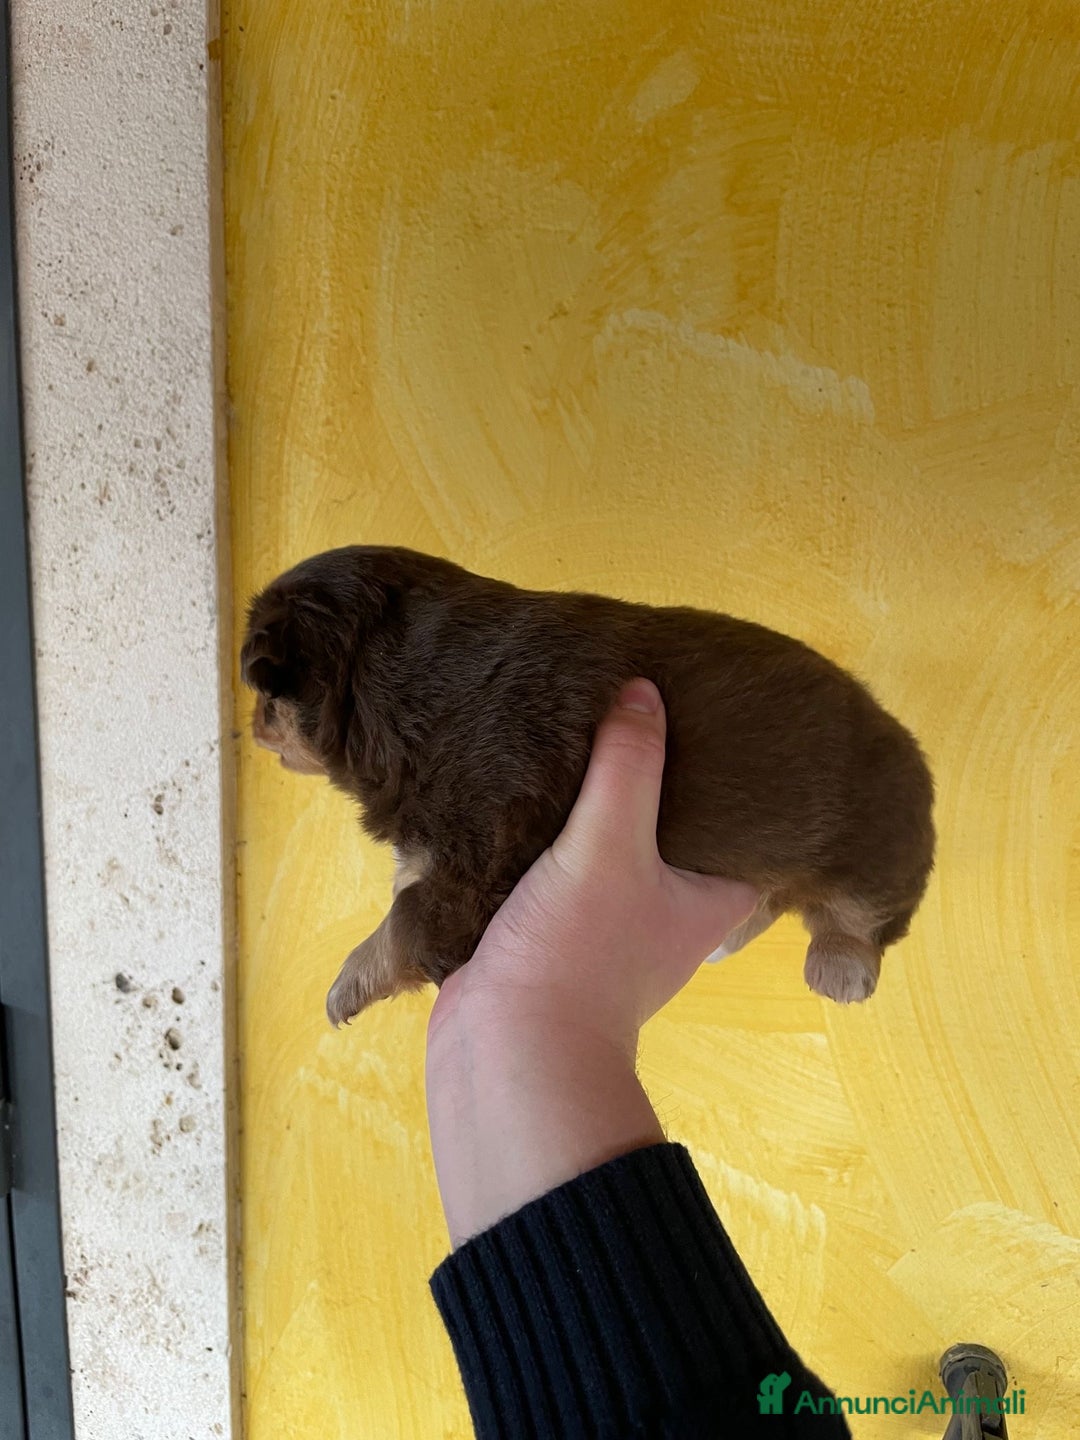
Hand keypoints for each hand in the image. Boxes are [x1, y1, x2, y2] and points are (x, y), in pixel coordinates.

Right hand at [430, 677, 757, 1047]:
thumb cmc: (581, 952)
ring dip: (593, 810)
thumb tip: (643, 690)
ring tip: (581, 736)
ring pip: (609, 850)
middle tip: (637, 713)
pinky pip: (559, 871)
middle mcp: (668, 915)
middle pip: (672, 834)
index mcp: (711, 900)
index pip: (745, 832)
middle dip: (655, 784)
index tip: (721, 726)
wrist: (505, 1050)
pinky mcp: (553, 935)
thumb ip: (629, 766)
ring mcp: (608, 928)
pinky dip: (547, 838)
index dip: (740, 784)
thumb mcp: (610, 843)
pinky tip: (528, 790)